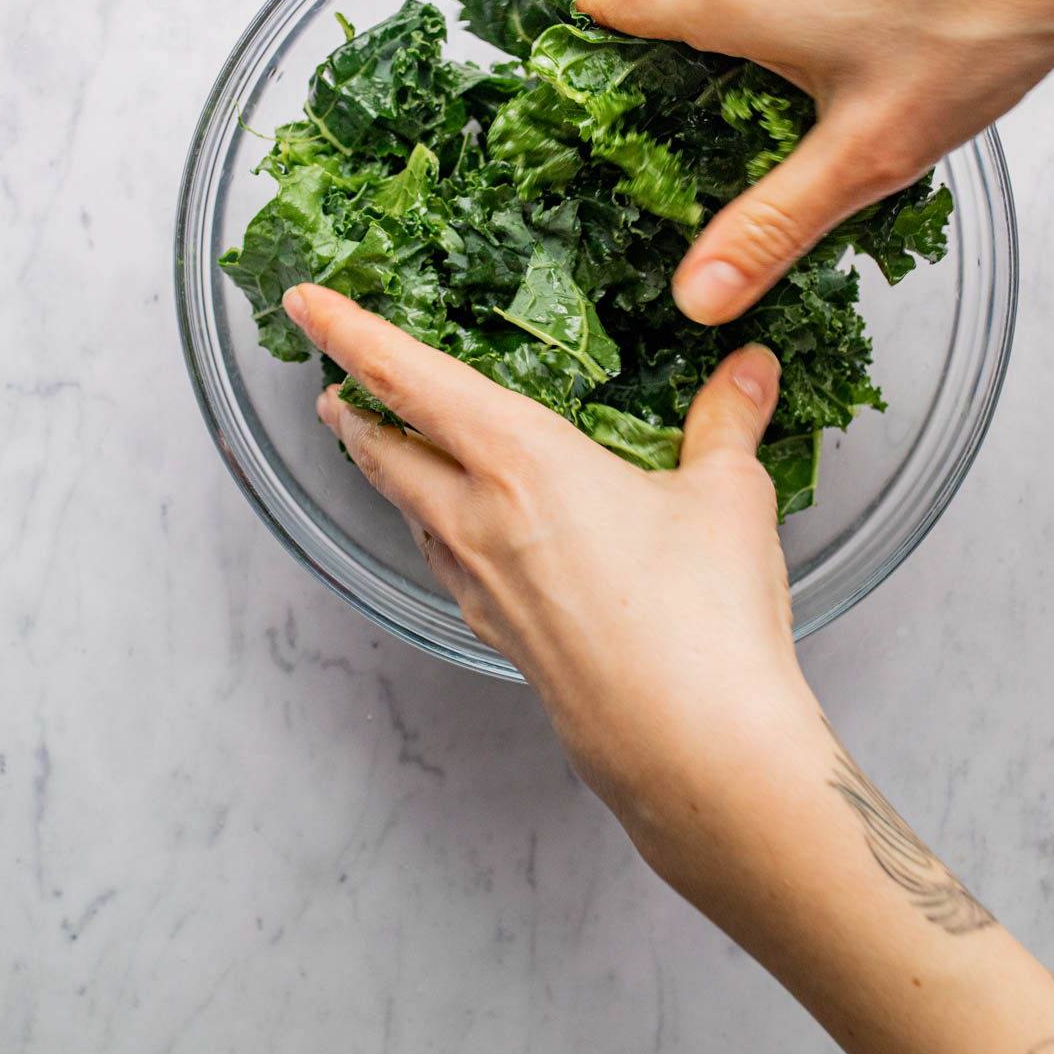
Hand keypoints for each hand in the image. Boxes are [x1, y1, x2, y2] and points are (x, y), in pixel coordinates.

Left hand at [282, 283, 813, 851]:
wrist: (695, 752)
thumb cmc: (704, 618)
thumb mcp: (728, 495)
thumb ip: (728, 420)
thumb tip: (749, 367)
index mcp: (520, 462)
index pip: (408, 379)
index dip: (349, 332)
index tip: (304, 301)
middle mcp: (480, 521)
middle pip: (384, 451)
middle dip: (352, 408)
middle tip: (332, 381)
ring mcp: (481, 587)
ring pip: (407, 511)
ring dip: (384, 470)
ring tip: (380, 444)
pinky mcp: (500, 637)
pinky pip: (444, 564)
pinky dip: (432, 528)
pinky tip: (458, 536)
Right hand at [569, 0, 1053, 321]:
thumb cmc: (979, 24)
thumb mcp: (867, 153)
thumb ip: (773, 226)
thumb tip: (700, 293)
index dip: (576, 33)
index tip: (565, 71)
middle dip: (666, 53)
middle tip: (682, 124)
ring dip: (743, 23)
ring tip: (781, 94)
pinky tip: (860, 40)